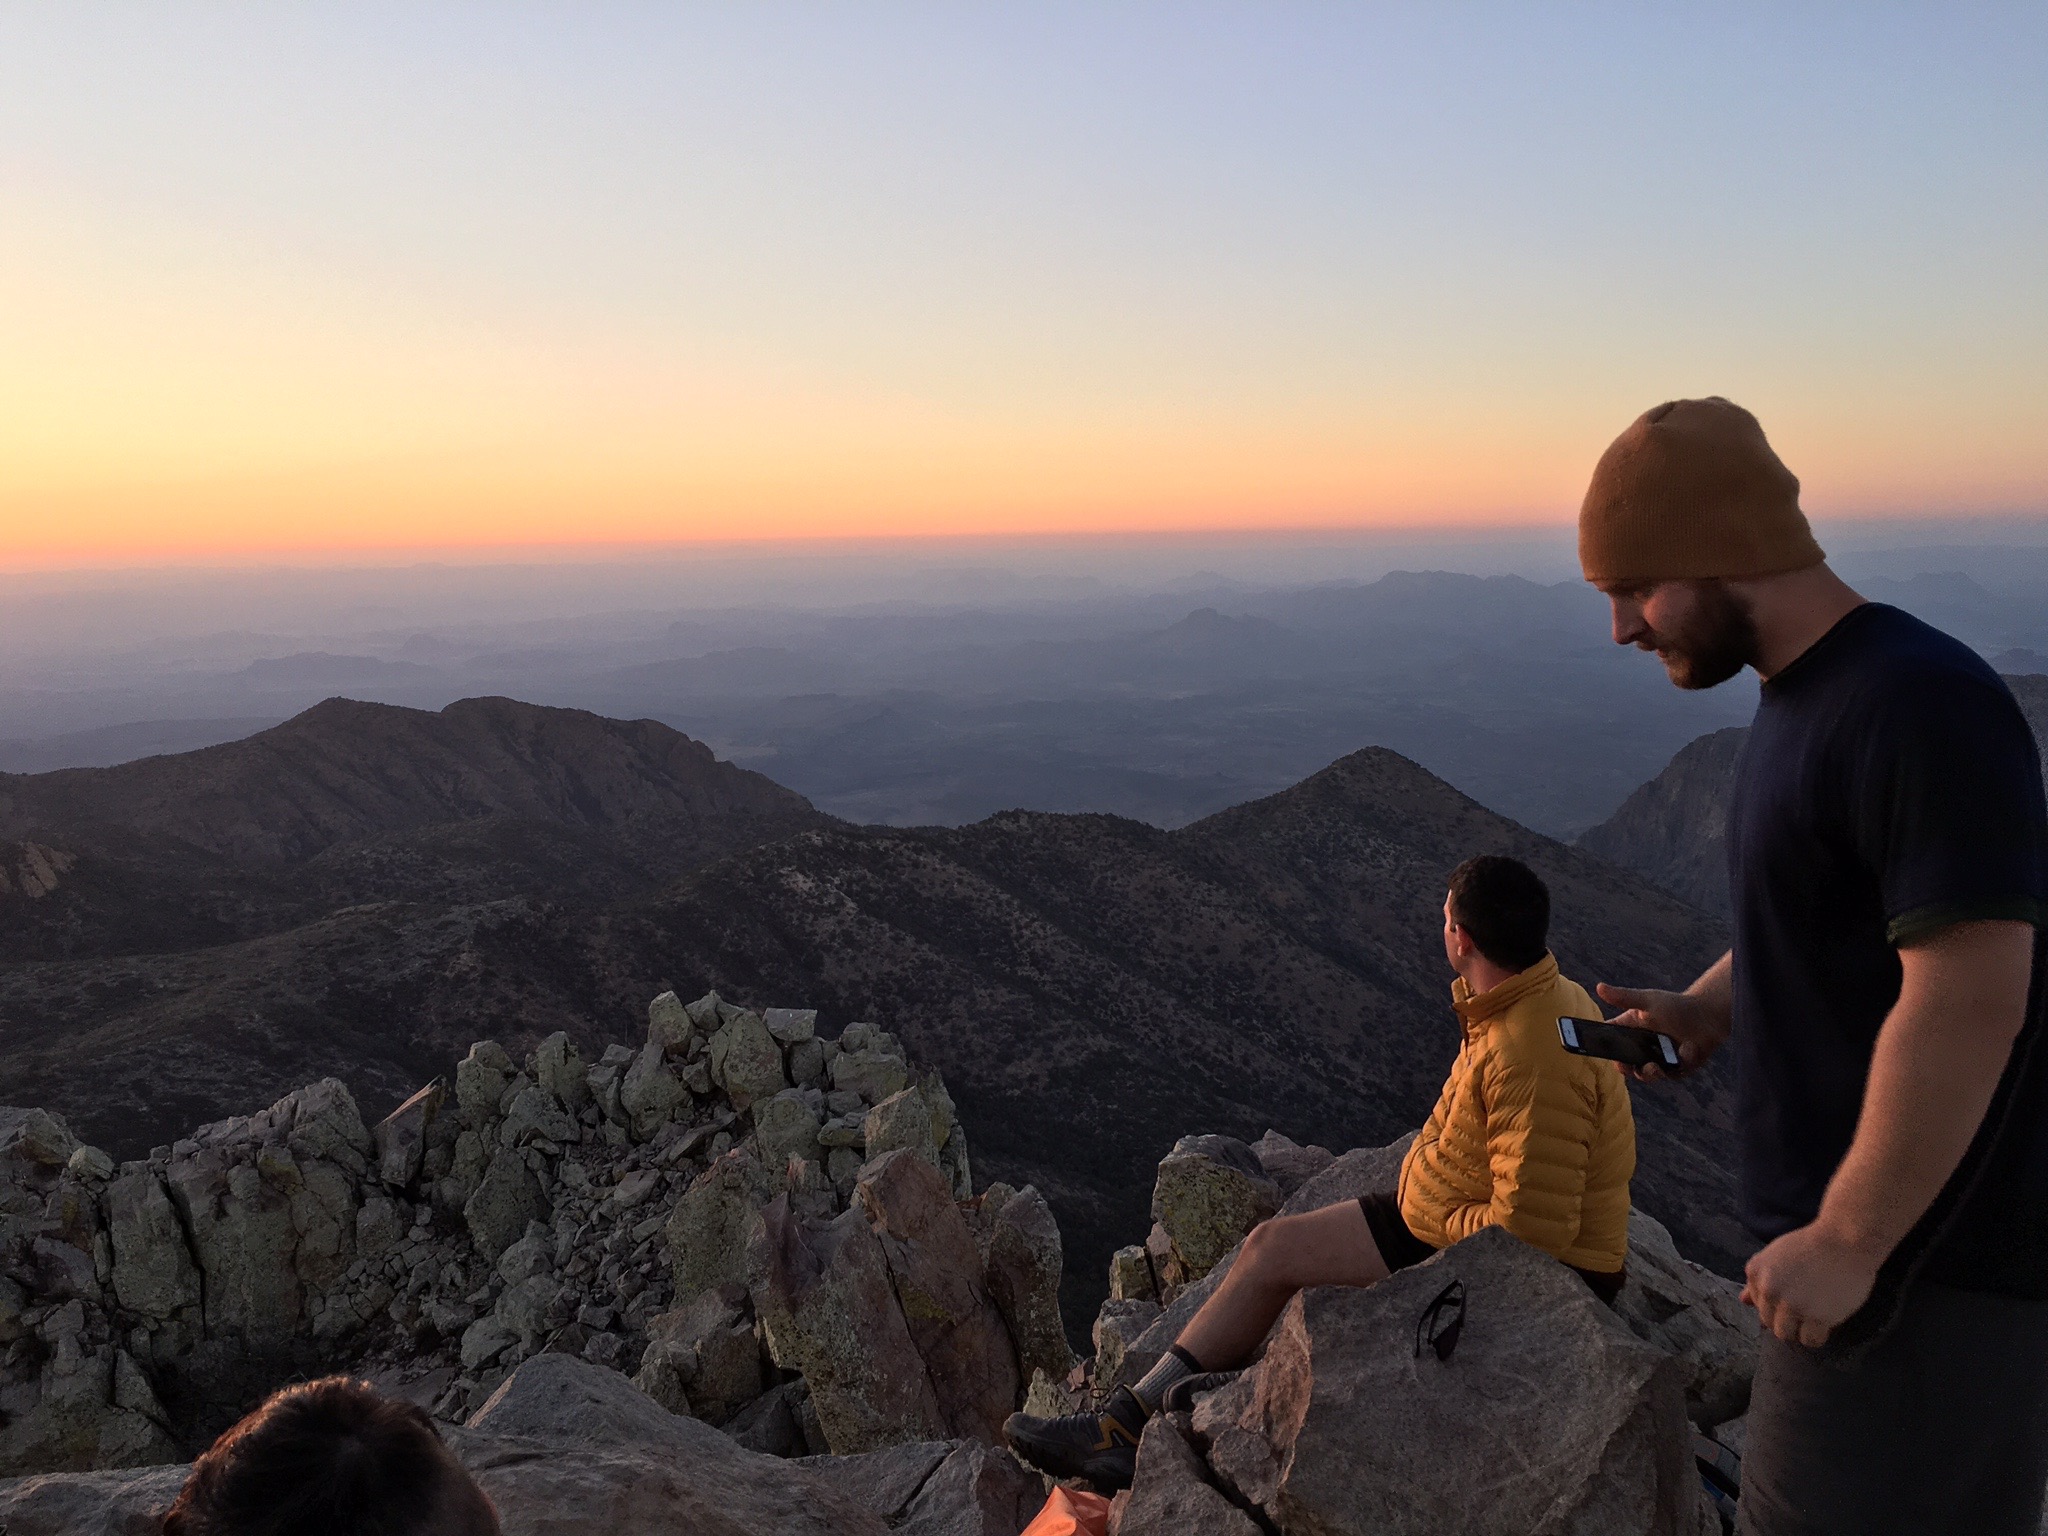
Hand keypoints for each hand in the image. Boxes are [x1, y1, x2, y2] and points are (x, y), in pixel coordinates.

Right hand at [1594, 982, 1727, 1081]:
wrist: (1707, 1015)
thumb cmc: (1675, 1005)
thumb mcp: (1647, 1000)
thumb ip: (1623, 997)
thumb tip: (1599, 987)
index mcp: (1631, 1031)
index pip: (1610, 1041)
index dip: (1600, 1046)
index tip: (1592, 1048)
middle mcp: (1642, 1049)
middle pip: (1625, 1063)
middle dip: (1624, 1067)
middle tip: (1623, 1065)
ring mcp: (1659, 1061)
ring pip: (1646, 1074)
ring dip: (1648, 1073)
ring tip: (1652, 1067)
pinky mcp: (1676, 1069)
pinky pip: (1672, 1073)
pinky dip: (1679, 1062)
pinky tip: (1687, 1049)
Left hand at [1740, 1223, 1881, 1347]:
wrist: (1844, 1239)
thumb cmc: (1812, 1245)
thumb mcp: (1776, 1255)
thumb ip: (1759, 1279)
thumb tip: (1743, 1301)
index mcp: (1755, 1272)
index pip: (1758, 1304)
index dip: (1777, 1304)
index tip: (1794, 1295)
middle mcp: (1769, 1290)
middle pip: (1769, 1322)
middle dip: (1786, 1319)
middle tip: (1805, 1308)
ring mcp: (1791, 1304)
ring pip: (1786, 1335)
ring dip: (1799, 1330)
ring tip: (1813, 1318)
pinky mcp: (1816, 1317)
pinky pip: (1809, 1341)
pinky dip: (1817, 1336)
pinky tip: (1825, 1324)